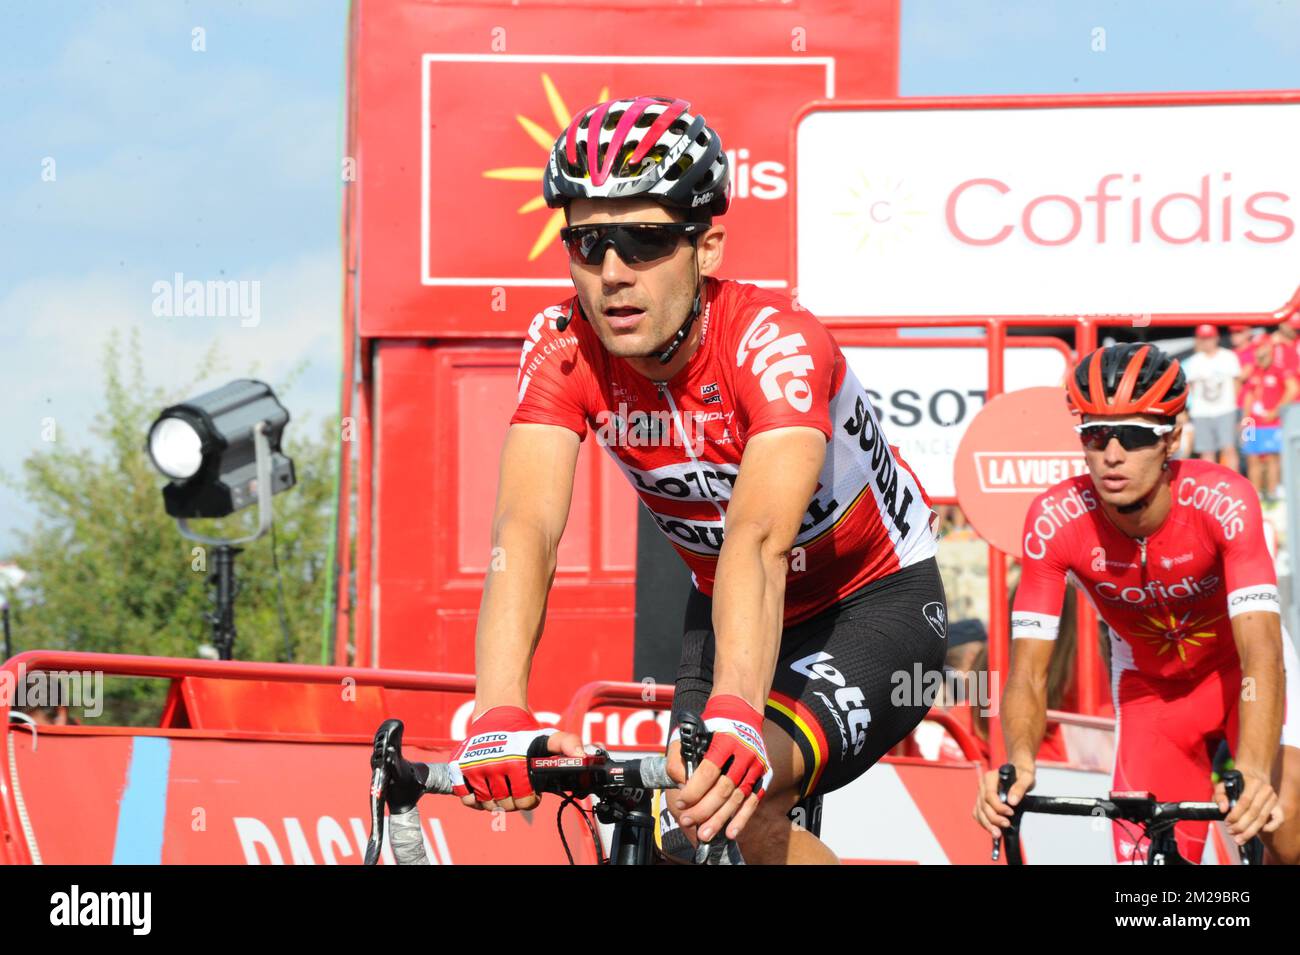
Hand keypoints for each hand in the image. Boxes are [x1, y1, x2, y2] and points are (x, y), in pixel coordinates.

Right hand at [448, 706, 579, 811]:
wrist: (497, 714)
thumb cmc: (524, 731)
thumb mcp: (548, 737)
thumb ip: (568, 744)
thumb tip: (583, 755)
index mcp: (514, 763)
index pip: (525, 802)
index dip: (530, 799)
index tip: (530, 790)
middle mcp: (492, 766)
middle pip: (505, 805)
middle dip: (513, 800)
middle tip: (515, 788)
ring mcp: (473, 768)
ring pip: (486, 804)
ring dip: (495, 800)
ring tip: (502, 788)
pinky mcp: (459, 769)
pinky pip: (466, 799)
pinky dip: (474, 799)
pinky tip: (484, 789)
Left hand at [672, 696, 772, 843]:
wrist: (741, 712)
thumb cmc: (712, 726)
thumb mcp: (690, 734)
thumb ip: (678, 757)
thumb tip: (681, 785)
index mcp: (725, 740)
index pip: (709, 771)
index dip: (694, 790)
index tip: (681, 802)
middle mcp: (745, 753)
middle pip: (724, 789)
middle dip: (704, 809)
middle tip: (687, 821)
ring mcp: (757, 765)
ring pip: (738, 798)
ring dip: (720, 819)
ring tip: (704, 834)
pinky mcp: (763, 775)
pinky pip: (753, 801)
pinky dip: (742, 819)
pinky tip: (731, 833)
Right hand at [973, 762, 1035, 836]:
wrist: (1019, 772)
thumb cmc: (1022, 773)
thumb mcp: (1026, 777)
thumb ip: (1020, 788)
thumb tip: (1012, 802)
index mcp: (990, 777)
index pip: (989, 795)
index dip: (998, 806)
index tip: (1011, 813)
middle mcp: (982, 785)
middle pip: (983, 805)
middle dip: (993, 818)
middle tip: (1006, 825)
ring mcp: (980, 794)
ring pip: (979, 811)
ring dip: (987, 824)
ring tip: (997, 834)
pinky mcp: (982, 801)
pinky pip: (978, 814)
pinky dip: (984, 823)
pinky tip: (992, 829)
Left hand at [1216, 766, 1283, 844]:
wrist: (1251, 776)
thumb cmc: (1235, 783)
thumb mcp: (1223, 785)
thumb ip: (1220, 795)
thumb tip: (1222, 809)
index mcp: (1253, 783)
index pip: (1245, 802)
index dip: (1235, 814)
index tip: (1227, 822)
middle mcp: (1266, 790)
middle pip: (1254, 812)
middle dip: (1241, 826)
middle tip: (1231, 832)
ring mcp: (1274, 799)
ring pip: (1262, 819)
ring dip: (1250, 831)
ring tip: (1238, 838)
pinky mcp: (1278, 806)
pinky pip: (1278, 820)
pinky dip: (1270, 828)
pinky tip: (1257, 833)